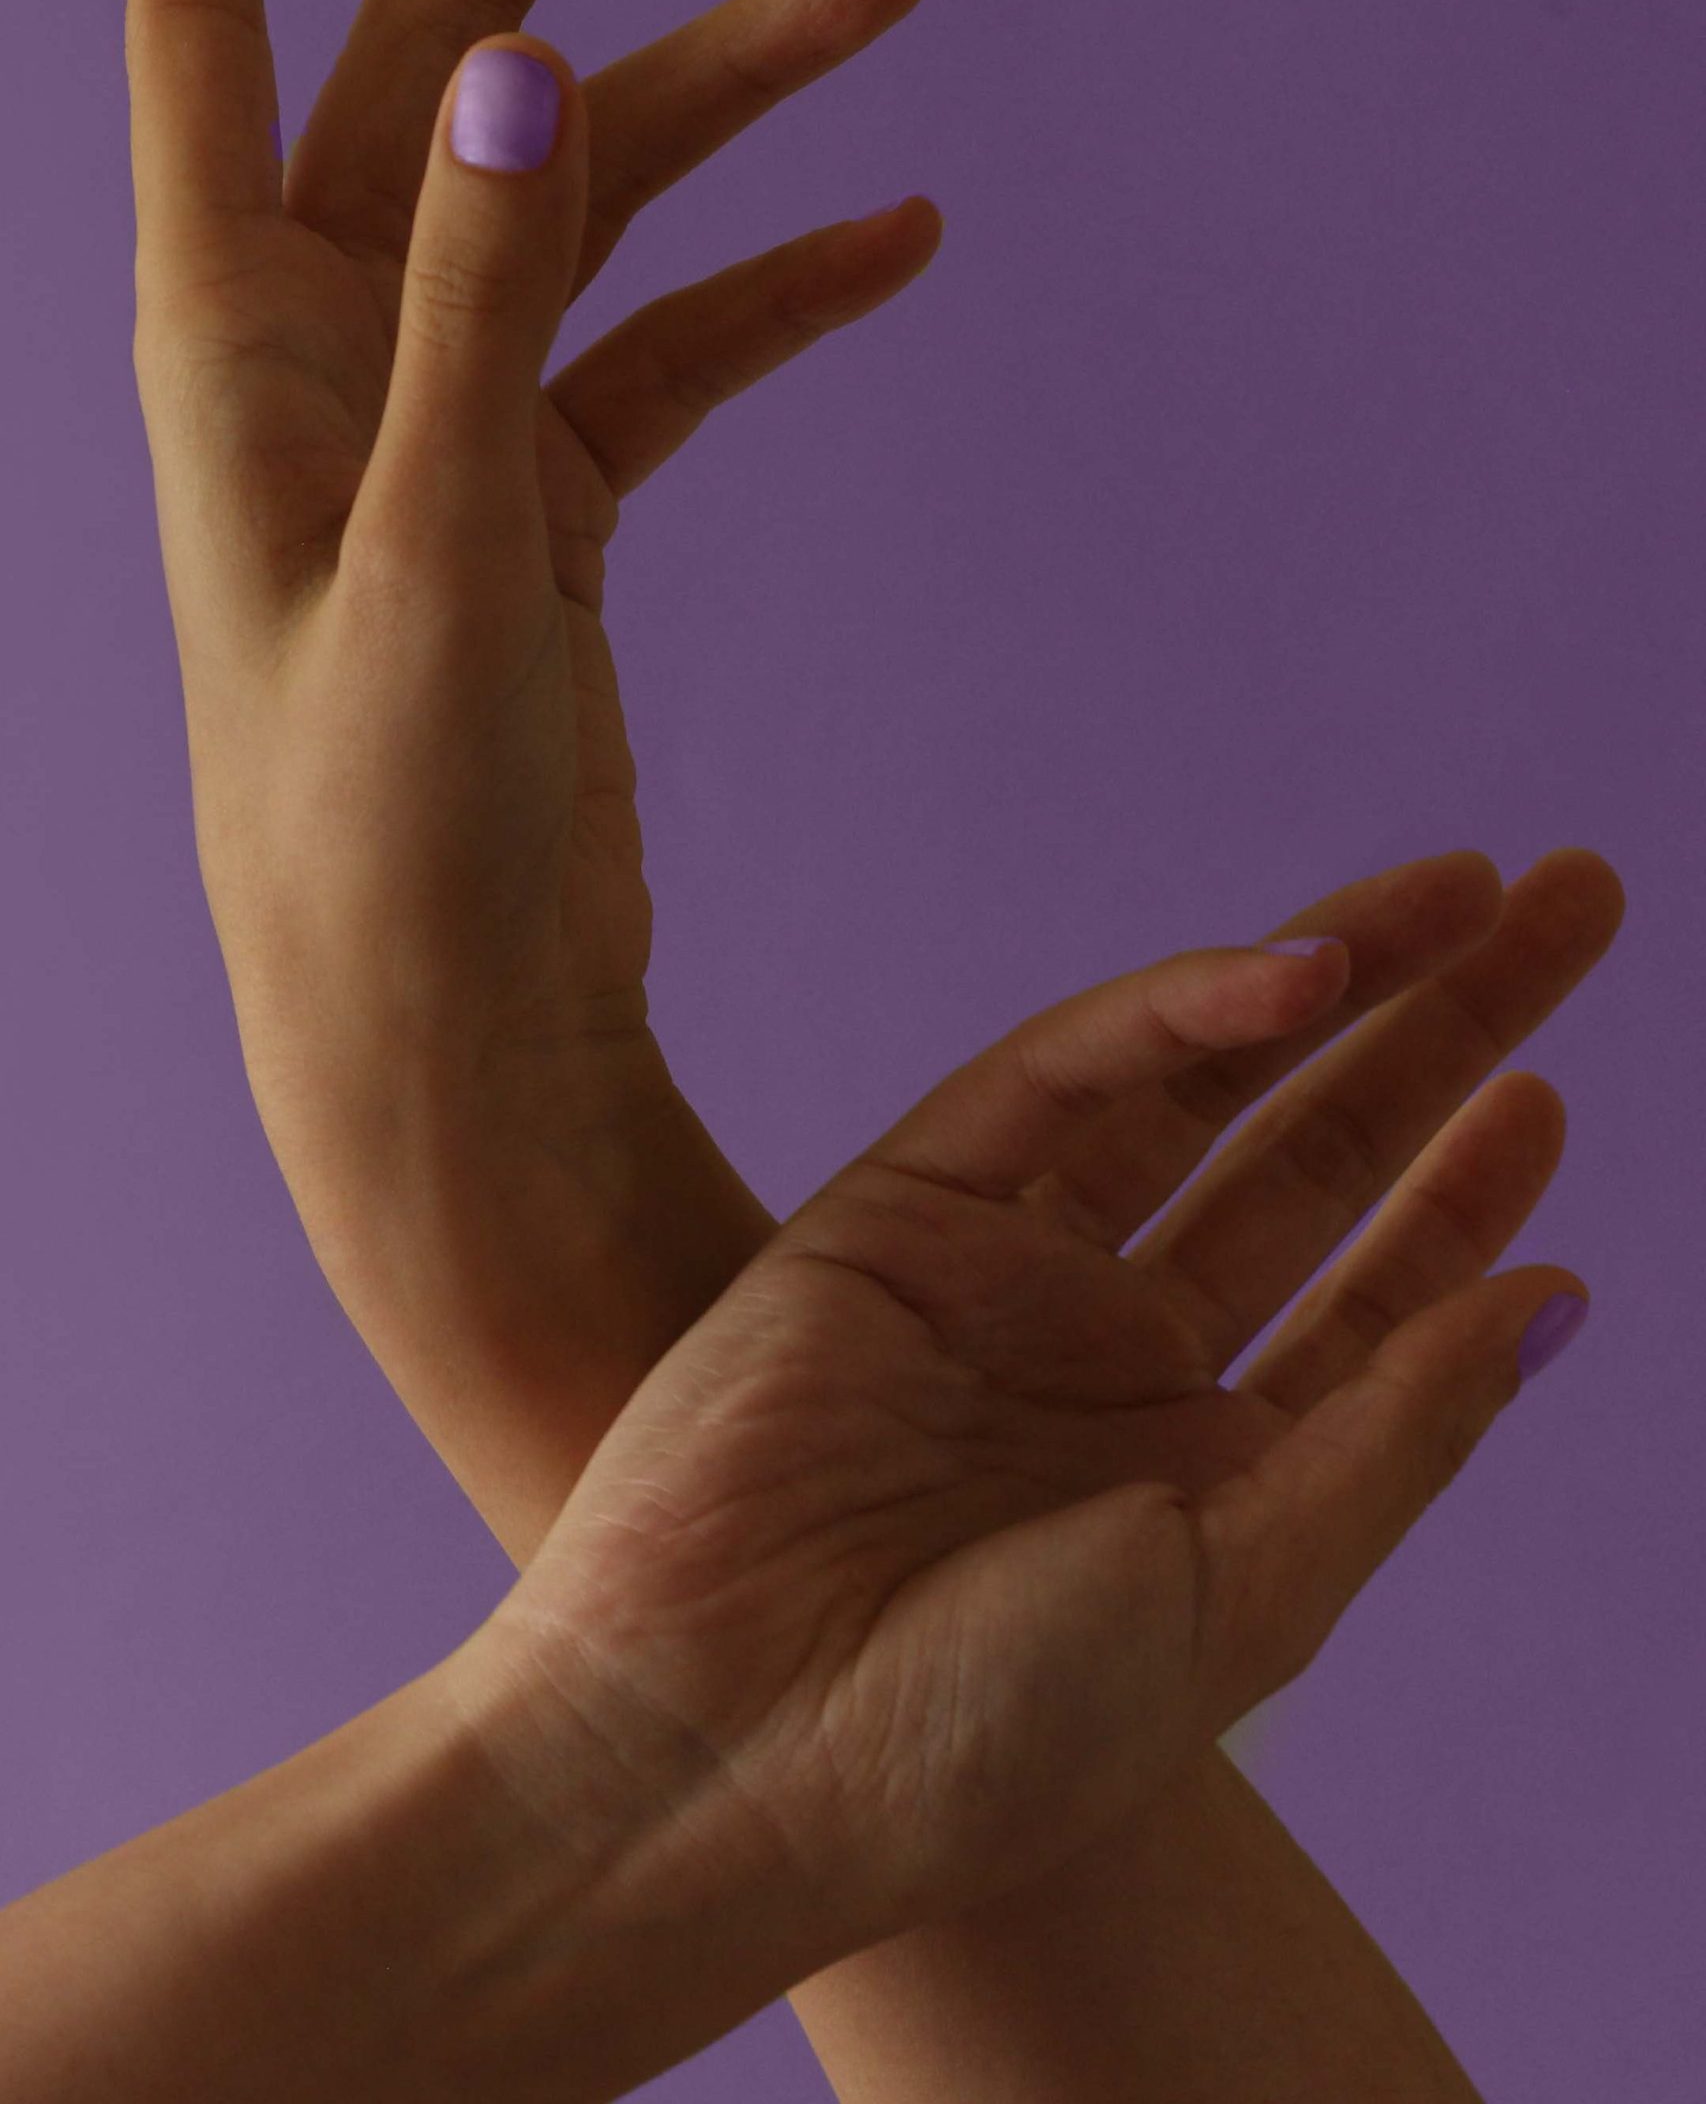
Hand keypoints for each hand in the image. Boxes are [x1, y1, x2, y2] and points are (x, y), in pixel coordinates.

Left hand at [125, 0, 936, 1265]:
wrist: (443, 1036)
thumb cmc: (381, 832)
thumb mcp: (432, 559)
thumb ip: (465, 309)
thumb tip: (508, 54)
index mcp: (234, 344)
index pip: (202, 48)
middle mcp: (325, 353)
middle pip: (446, 50)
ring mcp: (444, 426)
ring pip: (594, 194)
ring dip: (740, 90)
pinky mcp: (545, 513)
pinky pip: (668, 351)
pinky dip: (774, 290)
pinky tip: (897, 237)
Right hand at [454, 855, 1617, 1960]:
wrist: (718, 1755)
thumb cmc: (986, 1734)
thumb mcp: (1246, 1592)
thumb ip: (1395, 1430)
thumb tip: (1551, 1296)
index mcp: (1206, 1476)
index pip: (1375, 1299)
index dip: (1470, 1193)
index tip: (1550, 1100)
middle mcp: (1115, 1361)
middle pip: (1314, 1157)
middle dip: (1444, 1037)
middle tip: (1567, 904)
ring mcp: (1009, 1274)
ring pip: (1204, 1087)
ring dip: (1339, 979)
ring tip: (1477, 886)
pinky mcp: (899, 1206)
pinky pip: (1061, 1076)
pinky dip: (1179, 1010)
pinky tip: (1308, 971)